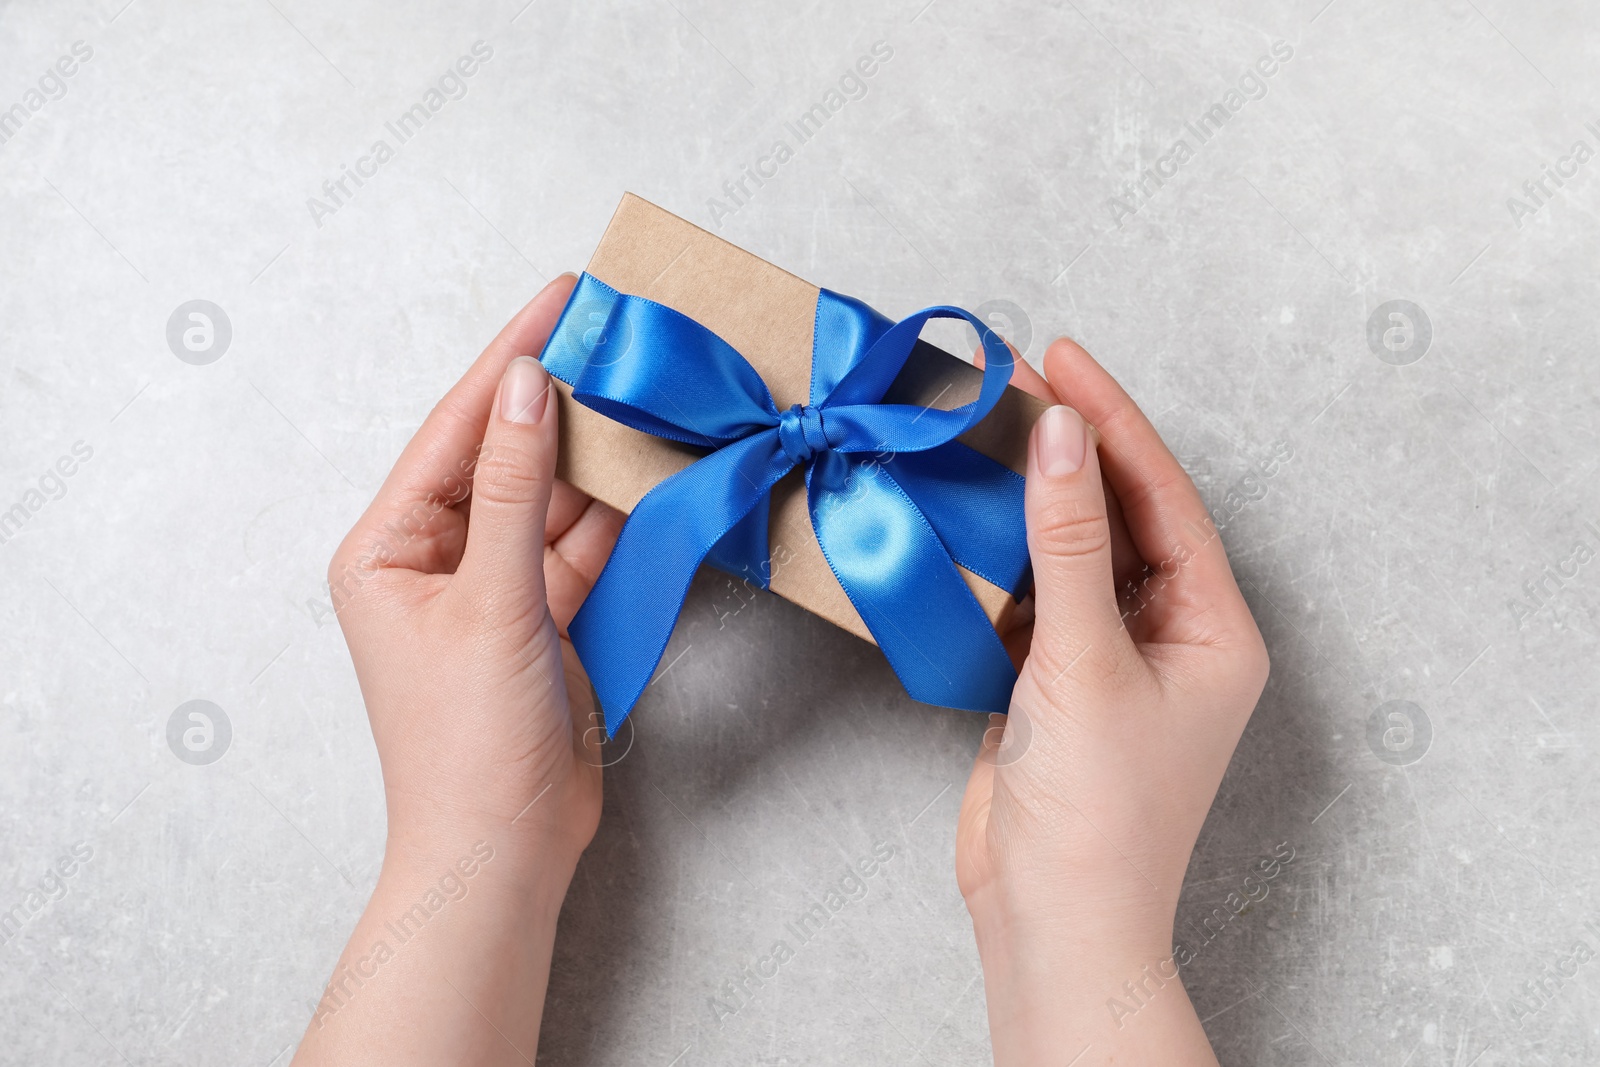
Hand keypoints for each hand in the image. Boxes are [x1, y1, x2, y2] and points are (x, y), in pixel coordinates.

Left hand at [295, 274, 622, 1064]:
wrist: (505, 851)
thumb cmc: (467, 742)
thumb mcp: (490, 601)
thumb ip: (512, 487)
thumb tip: (527, 384)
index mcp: (389, 548)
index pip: (456, 429)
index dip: (509, 359)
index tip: (561, 298)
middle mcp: (435, 560)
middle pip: (506, 457)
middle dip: (561, 402)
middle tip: (617, 334)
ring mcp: (494, 591)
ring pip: (551, 502)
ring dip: (596, 458)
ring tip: (647, 391)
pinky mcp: (544, 621)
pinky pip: (581, 550)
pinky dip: (616, 518)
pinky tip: (652, 472)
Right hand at [957, 338, 1269, 1064]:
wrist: (1050, 921)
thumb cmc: (1097, 814)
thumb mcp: (1084, 662)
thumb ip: (1066, 542)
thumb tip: (1060, 435)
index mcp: (1214, 629)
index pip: (1165, 497)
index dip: (1113, 421)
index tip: (1061, 357)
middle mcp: (1171, 635)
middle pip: (1120, 514)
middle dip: (1070, 448)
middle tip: (1013, 377)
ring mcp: (1111, 658)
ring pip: (1070, 551)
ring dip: (1029, 496)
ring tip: (983, 426)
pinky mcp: (1054, 682)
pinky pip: (1031, 593)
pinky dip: (998, 555)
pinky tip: (965, 511)